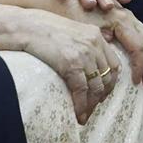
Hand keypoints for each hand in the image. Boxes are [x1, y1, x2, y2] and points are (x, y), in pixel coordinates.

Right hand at [3, 8, 118, 122]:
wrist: (27, 27)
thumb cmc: (44, 30)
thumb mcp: (71, 31)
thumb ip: (83, 44)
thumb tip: (86, 66)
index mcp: (96, 36)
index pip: (114, 63)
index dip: (111, 82)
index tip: (103, 93)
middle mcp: (94, 44)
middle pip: (108, 77)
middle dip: (102, 96)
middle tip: (93, 107)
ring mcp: (84, 54)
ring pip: (96, 87)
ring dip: (91, 105)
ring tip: (84, 115)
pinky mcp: (71, 64)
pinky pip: (81, 90)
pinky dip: (81, 105)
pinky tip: (78, 114)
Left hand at [82, 5, 142, 87]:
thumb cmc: (68, 13)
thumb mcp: (83, 28)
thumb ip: (100, 39)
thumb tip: (111, 50)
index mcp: (121, 19)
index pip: (140, 46)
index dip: (140, 66)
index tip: (136, 82)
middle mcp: (127, 16)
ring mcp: (124, 15)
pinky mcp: (119, 18)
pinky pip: (138, 36)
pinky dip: (142, 51)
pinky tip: (140, 63)